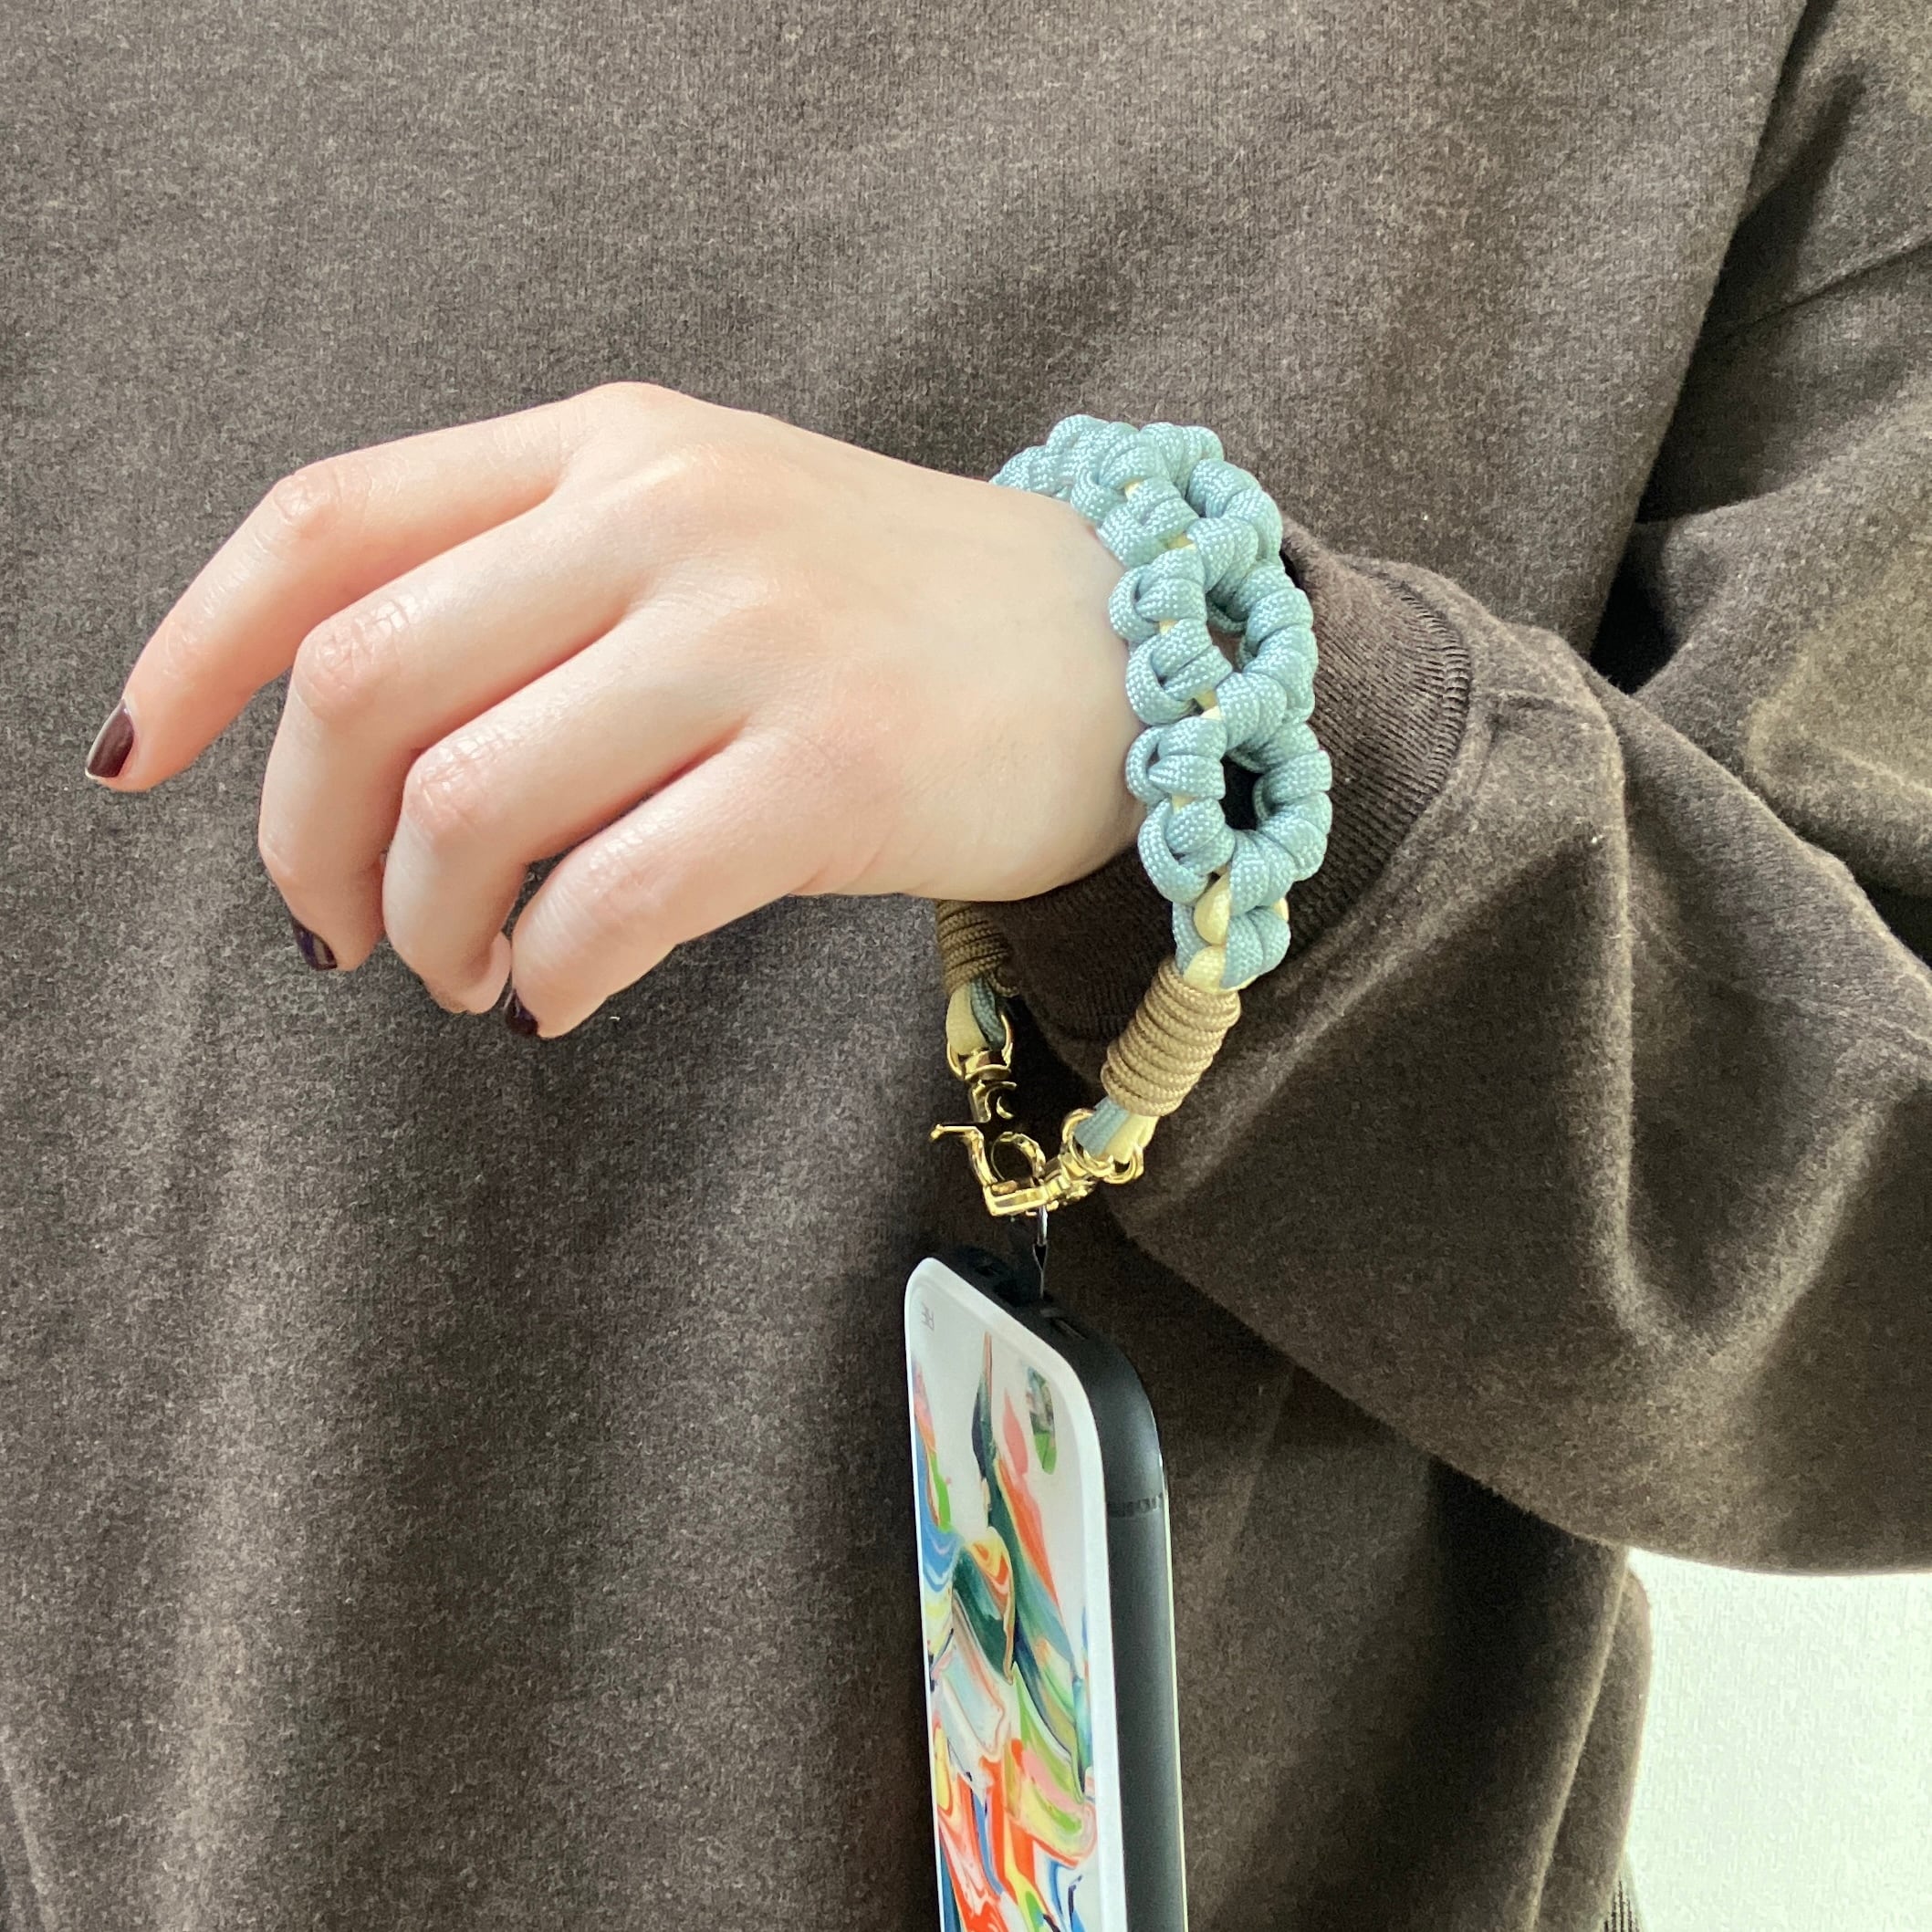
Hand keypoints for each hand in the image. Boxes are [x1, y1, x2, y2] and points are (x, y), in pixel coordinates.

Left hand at [84, 382, 1148, 1035]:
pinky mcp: (835, 774)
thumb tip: (354, 763)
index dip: (196, 648)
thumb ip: (535, 591)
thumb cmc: (882, 617)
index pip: (327, 520)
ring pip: (470, 803)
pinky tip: (564, 994)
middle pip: (365, 679)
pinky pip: (613, 901)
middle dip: (302, 842)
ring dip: (429, 930)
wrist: (1119, 651)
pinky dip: (552, 976)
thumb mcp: (703, 538)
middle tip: (334, 936)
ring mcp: (756, 639)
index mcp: (610, 450)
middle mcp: (667, 519)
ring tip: (473, 975)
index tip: (148, 762)